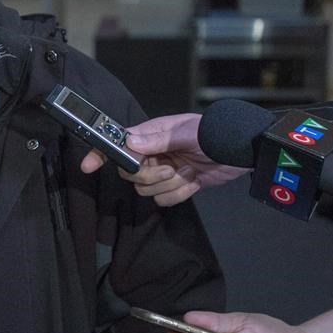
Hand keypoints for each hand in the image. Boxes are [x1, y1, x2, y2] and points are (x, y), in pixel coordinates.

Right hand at [80, 113, 247, 205]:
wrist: (245, 153)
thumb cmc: (219, 134)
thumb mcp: (190, 133)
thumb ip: (159, 139)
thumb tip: (130, 143)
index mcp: (150, 135)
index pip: (117, 143)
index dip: (100, 154)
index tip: (87, 166)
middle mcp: (152, 153)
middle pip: (131, 173)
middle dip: (151, 175)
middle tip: (172, 168)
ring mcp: (163, 170)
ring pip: (146, 189)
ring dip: (169, 185)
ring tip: (188, 172)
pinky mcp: (176, 185)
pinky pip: (164, 199)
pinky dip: (179, 194)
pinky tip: (193, 181)